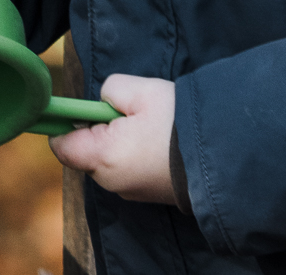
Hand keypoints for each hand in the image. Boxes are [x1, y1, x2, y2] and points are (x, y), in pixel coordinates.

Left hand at [48, 74, 176, 205]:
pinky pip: (130, 169)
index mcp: (102, 156)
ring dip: (121, 141)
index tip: (74, 107)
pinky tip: (160, 142)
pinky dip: (137, 155)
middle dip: (100, 129)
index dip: (63, 123)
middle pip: (88, 150)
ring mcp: (131, 192)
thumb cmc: (178, 124)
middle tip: (129, 111)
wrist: (223, 159)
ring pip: (110, 159)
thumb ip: (111, 90)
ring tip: (151, 125)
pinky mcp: (149, 195)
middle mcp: (110, 181)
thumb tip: (103, 102)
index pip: (61, 144)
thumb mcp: (142, 91)